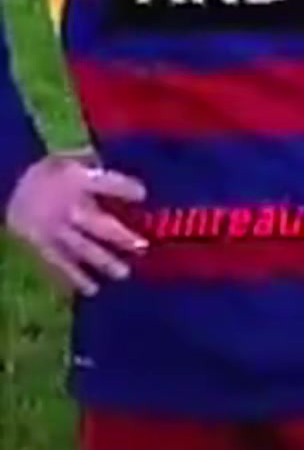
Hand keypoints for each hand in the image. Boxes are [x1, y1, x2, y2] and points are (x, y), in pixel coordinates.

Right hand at [5, 152, 148, 296]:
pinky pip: (59, 263)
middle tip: (142, 246)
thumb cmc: (42, 172)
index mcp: (75, 179)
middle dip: (120, 236)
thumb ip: (92, 167)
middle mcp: (66, 205)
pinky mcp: (40, 245)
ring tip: (123, 273)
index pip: (104, 182)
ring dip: (103, 261)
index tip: (143, 194)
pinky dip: (75, 277)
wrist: (2, 184)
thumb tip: (120, 179)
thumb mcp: (66, 160)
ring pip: (81, 247)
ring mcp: (52, 228)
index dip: (124, 187)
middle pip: (96, 223)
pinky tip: (92, 289)